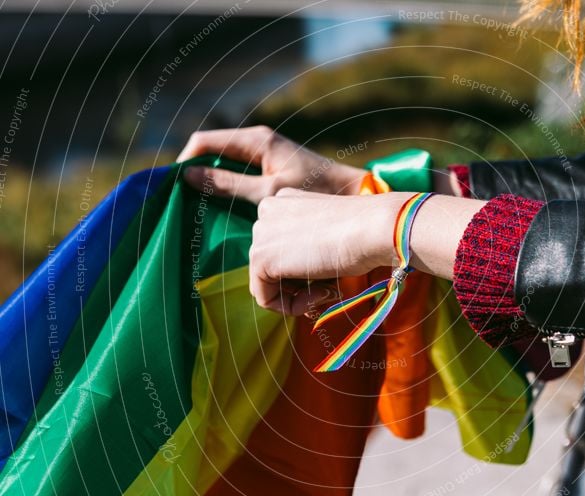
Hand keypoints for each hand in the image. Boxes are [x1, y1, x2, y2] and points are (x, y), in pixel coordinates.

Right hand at [177, 126, 366, 203]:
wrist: (353, 194)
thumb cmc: (314, 192)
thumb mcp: (268, 192)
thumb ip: (228, 185)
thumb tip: (187, 177)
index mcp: (256, 140)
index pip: (204, 141)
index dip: (185, 161)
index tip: (174, 188)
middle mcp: (258, 141)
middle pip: (212, 151)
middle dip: (195, 173)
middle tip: (182, 201)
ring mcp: (265, 154)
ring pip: (225, 164)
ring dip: (211, 182)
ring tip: (199, 207)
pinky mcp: (273, 168)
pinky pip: (240, 173)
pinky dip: (229, 188)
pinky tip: (225, 208)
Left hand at [249, 188, 485, 314]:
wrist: (374, 227)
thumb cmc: (365, 231)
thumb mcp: (330, 235)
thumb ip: (308, 249)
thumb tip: (297, 280)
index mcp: (284, 200)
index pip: (280, 247)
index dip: (305, 270)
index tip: (329, 277)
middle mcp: (266, 211)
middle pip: (272, 265)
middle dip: (301, 284)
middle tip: (330, 287)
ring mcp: (260, 234)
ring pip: (268, 282)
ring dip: (300, 294)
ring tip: (329, 289)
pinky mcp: (260, 258)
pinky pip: (265, 298)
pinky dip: (291, 307)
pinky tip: (319, 294)